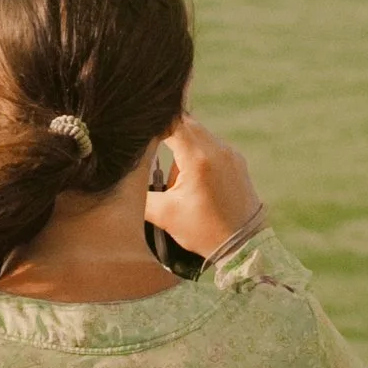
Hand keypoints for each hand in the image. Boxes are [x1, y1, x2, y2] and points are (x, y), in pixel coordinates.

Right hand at [143, 114, 261, 260]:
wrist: (245, 246)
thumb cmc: (204, 232)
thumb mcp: (165, 214)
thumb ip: (140, 193)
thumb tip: (121, 179)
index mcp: (198, 158)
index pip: (170, 121)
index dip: (152, 121)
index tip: (137, 129)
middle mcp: (217, 149)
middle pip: (184, 122)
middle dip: (165, 131)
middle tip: (150, 146)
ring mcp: (230, 154)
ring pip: (198, 134)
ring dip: (182, 145)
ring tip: (179, 180)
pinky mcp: (237, 161)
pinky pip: (211, 146)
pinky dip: (197, 154)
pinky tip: (194, 180)